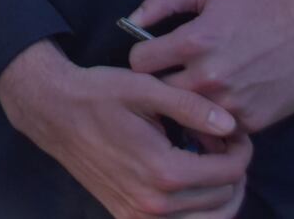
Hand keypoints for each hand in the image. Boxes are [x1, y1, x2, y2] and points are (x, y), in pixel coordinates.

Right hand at [0, 40, 250, 218]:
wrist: (53, 111)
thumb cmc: (98, 94)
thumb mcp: (144, 88)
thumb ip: (191, 107)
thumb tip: (232, 125)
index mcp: (162, 171)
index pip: (229, 172)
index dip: (241, 149)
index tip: (233, 130)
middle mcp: (154, 204)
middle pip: (225, 197)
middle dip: (232, 168)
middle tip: (219, 140)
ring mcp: (140, 217)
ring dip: (220, 191)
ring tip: (209, 160)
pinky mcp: (129, 218)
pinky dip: (198, 208)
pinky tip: (188, 177)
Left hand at [127, 0, 293, 133]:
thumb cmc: (261, 2)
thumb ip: (163, 0)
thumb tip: (130, 20)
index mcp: (193, 41)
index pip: (139, 63)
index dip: (143, 56)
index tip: (155, 54)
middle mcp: (209, 77)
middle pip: (158, 93)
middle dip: (160, 83)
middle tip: (173, 74)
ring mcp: (231, 104)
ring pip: (187, 114)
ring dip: (187, 104)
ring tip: (198, 88)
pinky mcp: (253, 122)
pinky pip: (218, 127)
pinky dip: (216, 117)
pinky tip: (224, 99)